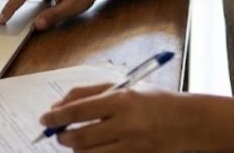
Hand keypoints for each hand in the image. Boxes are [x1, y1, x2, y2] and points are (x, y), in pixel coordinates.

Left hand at [41, 83, 186, 152]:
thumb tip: (58, 106)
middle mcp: (125, 124)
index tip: (45, 119)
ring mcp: (131, 145)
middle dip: (62, 136)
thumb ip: (89, 93)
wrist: (188, 122)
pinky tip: (91, 149)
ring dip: (75, 148)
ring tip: (74, 141)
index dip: (56, 117)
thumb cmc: (152, 101)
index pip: (77, 110)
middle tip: (57, 133)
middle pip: (79, 136)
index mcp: (121, 100)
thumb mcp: (123, 87)